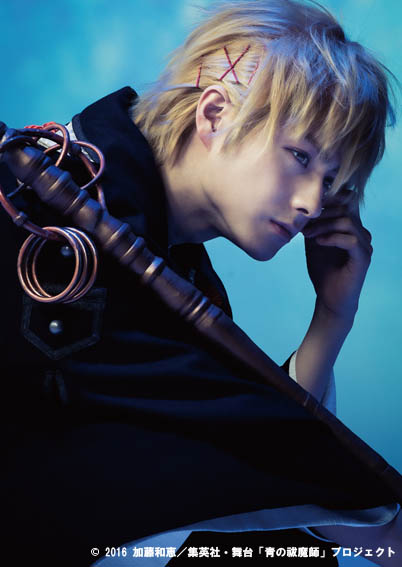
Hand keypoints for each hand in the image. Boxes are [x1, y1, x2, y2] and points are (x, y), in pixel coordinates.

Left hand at [302, 188, 372, 319]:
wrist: (329, 298)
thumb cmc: (323, 271)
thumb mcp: (314, 243)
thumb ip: (314, 226)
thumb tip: (303, 209)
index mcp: (351, 228)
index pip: (347, 202)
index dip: (330, 199)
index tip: (309, 209)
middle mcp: (361, 233)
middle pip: (346, 209)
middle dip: (322, 214)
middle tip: (304, 225)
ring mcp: (365, 245)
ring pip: (347, 222)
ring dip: (324, 226)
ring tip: (308, 234)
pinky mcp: (363, 258)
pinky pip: (350, 240)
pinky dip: (332, 238)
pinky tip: (319, 242)